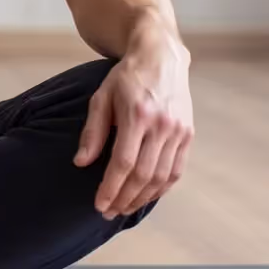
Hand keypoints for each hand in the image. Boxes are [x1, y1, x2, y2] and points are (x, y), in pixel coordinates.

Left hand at [73, 34, 193, 218]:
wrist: (161, 57)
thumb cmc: (126, 77)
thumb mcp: (101, 97)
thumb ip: (92, 131)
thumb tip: (81, 162)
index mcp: (138, 116)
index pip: (124, 163)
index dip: (111, 188)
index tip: (99, 204)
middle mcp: (162, 125)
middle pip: (144, 175)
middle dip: (125, 198)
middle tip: (109, 212)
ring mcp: (178, 131)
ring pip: (162, 177)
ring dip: (142, 198)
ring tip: (124, 208)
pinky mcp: (188, 134)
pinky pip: (176, 170)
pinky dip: (161, 188)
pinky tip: (146, 196)